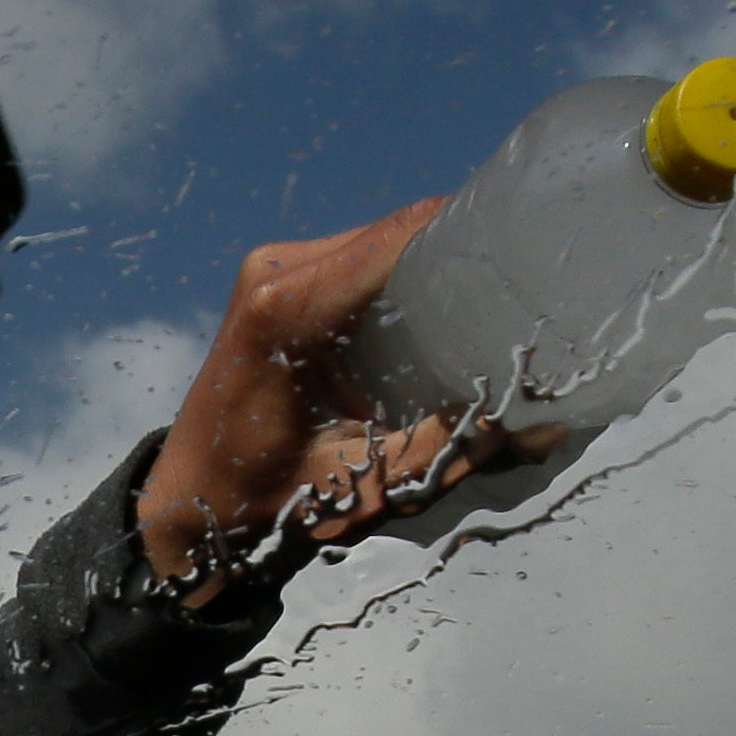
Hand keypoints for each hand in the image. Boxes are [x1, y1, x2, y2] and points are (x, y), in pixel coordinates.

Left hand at [134, 199, 549, 604]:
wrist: (190, 502)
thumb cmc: (270, 502)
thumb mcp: (370, 482)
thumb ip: (454, 446)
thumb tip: (545, 422)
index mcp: (288, 308)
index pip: (405, 236)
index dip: (475, 232)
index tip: (535, 255)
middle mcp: (276, 270)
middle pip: (400, 233)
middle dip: (461, 257)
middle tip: (520, 297)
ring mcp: (271, 266)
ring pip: (381, 240)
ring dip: (430, 267)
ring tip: (482, 308)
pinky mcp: (275, 276)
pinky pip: (357, 257)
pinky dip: (398, 278)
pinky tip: (431, 315)